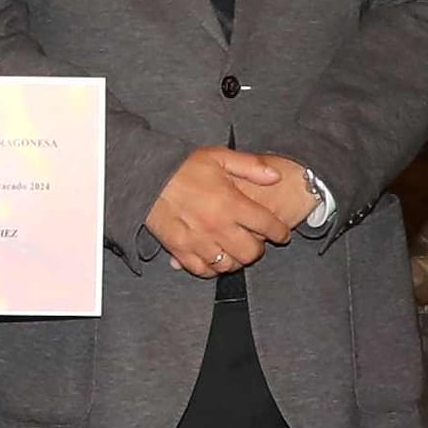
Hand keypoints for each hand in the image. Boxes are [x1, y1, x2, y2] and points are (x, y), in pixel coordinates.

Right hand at [145, 147, 313, 276]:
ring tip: (235, 248)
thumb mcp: (219, 157)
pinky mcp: (181, 251)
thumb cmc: (184, 166)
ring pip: (230, 265)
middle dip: (259, 247)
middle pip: (252, 252)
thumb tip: (276, 176)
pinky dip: (214, 267)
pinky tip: (215, 256)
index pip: (268, 226)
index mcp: (231, 203)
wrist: (146, 178)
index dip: (280, 231)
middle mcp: (218, 226)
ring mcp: (199, 242)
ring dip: (237, 258)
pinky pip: (204, 271)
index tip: (282, 233)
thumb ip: (251, 167)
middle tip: (256, 240)